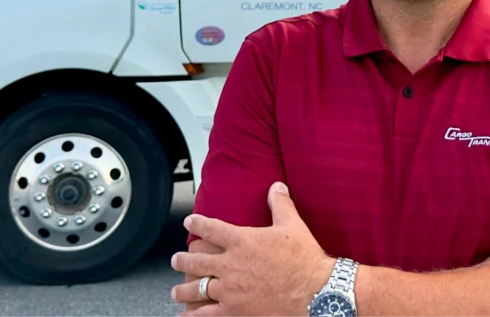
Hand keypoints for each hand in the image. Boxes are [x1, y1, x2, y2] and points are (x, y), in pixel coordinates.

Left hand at [170, 182, 335, 316]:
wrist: (314, 290)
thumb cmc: (304, 258)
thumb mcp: (293, 225)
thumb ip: (280, 204)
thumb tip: (277, 186)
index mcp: (242, 241)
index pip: (211, 229)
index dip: (197, 224)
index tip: (189, 222)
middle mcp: (231, 264)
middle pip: (197, 260)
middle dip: (183, 259)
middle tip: (176, 259)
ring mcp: (230, 290)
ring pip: (197, 288)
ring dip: (183, 289)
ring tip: (176, 290)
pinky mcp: (234, 311)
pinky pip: (205, 314)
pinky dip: (192, 315)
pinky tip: (184, 316)